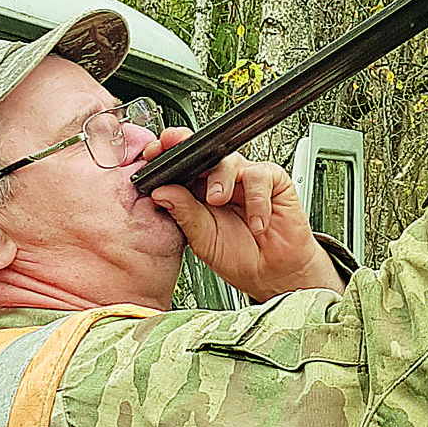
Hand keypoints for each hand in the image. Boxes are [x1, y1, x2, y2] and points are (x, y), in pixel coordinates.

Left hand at [140, 128, 344, 300]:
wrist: (273, 275)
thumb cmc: (240, 258)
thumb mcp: (203, 239)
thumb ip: (184, 213)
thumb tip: (162, 192)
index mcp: (199, 193)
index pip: (181, 167)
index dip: (168, 155)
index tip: (153, 153)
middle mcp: (223, 182)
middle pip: (205, 155)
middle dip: (189, 152)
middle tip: (178, 161)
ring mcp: (247, 180)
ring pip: (230, 160)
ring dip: (220, 179)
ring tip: (218, 201)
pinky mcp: (274, 182)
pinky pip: (261, 176)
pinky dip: (257, 200)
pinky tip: (256, 223)